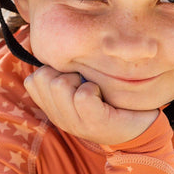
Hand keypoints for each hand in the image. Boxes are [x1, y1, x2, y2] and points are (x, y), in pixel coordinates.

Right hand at [24, 66, 157, 146]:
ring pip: (59, 85)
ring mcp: (75, 124)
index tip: (73, 77)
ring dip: (80, 80)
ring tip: (95, 89)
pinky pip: (83, 95)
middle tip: (85, 81)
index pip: (32, 81)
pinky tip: (103, 95)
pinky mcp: (94, 124)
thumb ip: (65, 75)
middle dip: (65, 72)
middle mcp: (60, 118)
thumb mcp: (82, 87)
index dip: (51, 70)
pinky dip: (94, 89)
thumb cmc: (112, 100)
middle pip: (42, 78)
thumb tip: (57, 45)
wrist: (142, 128)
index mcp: (53, 109)